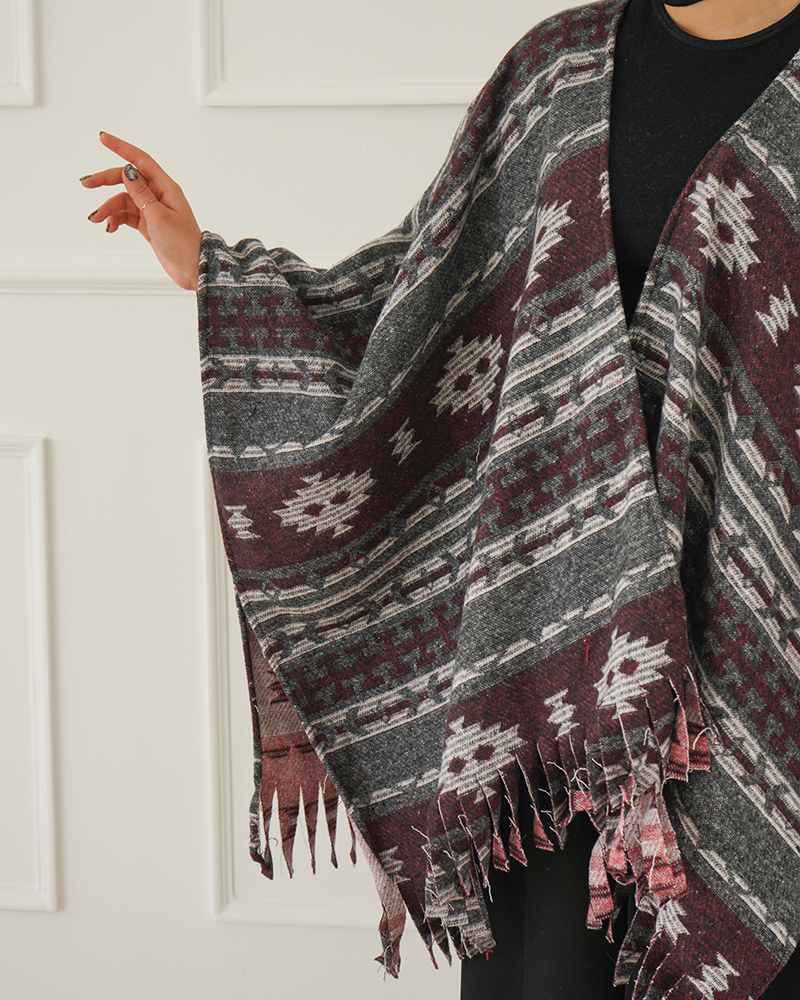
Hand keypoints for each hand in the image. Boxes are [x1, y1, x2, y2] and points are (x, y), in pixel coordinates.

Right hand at [82, 133, 201, 290]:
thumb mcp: (158, 216)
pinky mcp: (148, 224)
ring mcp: (153, 210)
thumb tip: (127, 170)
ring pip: (124, 200)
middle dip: (105, 181)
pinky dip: (116, 219)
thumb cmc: (183, 244)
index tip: (102, 138)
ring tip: (97, 219)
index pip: (141, 160)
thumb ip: (141, 193)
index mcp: (166, 188)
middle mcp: (159, 195)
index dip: (121, 147)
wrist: (192, 269)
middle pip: (127, 180)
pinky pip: (126, 215)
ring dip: (108, 208)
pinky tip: (109, 227)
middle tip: (85, 184)